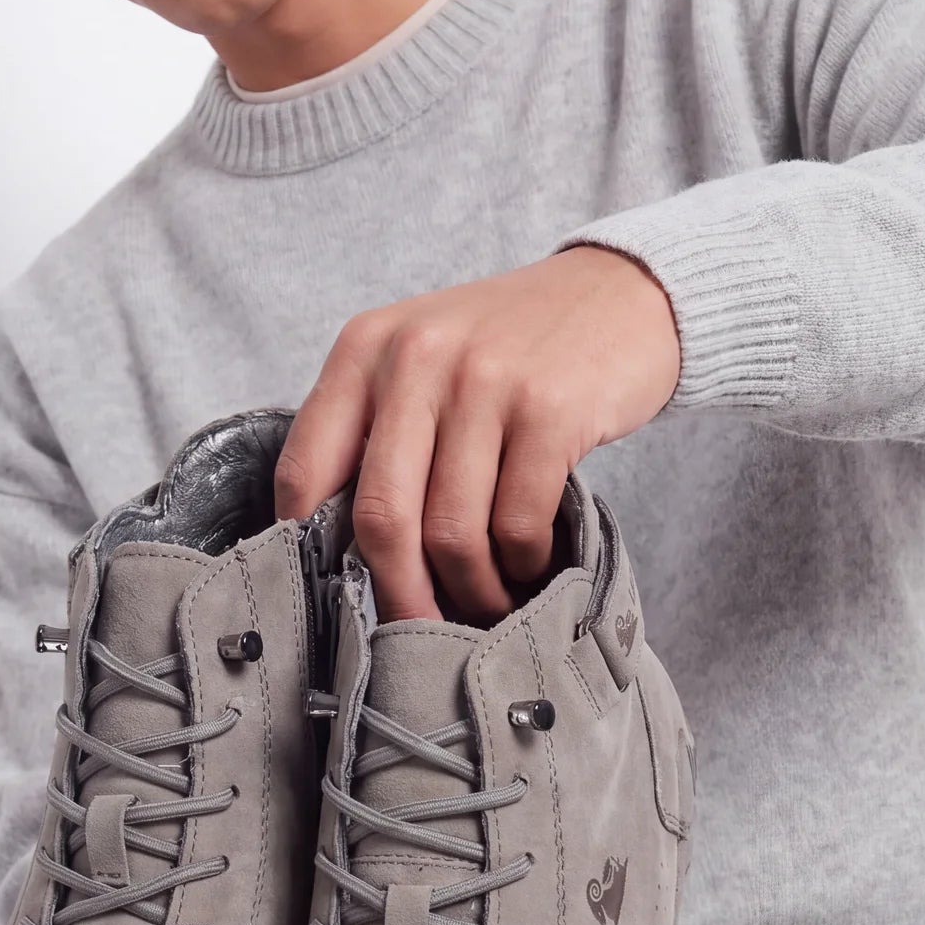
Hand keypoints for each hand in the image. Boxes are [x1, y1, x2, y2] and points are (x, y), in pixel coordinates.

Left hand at [273, 245, 681, 621]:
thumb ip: (374, 430)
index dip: (309, 549)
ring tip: (485, 599)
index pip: (305, 471)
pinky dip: (520, 565)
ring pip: (452, 533)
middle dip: (399, 593)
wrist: (620, 294)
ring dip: (470, 587)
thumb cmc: (510, 348)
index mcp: (364, 349)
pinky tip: (528, 564)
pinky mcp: (550, 409)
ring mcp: (485, 381)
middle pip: (382, 517)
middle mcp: (416, 358)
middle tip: (417, 630)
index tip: (336, 592)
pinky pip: (517, 525)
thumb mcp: (423, 360)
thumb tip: (338, 550)